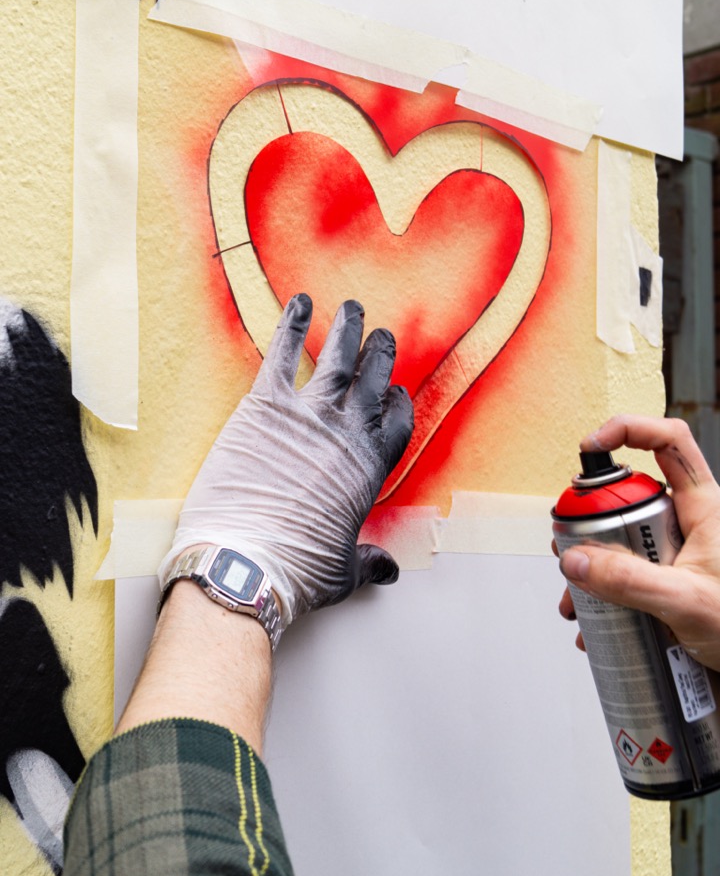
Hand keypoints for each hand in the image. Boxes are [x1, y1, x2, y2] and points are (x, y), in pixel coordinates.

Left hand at [159, 294, 413, 631]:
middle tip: (381, 335)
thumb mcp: (343, 571)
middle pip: (374, 381)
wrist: (245, 564)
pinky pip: (282, 354)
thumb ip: (368, 561)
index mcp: (368, 470)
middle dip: (380, 354)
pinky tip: (298, 303)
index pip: (398, 422)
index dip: (399, 403)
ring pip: (337, 359)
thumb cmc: (295, 572)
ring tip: (351, 308)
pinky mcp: (264, 406)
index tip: (396, 390)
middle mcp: (347, 434)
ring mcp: (308, 415)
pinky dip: (291, 324)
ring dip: (347, 328)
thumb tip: (388, 571)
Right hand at [557, 416, 719, 670]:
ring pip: (627, 539)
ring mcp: (681, 550)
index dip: (629, 428)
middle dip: (594, 521)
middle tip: (572, 548)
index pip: (668, 440)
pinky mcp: (674, 579)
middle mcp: (691, 521)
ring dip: (597, 566)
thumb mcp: (687, 602)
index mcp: (705, 506)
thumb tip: (578, 561)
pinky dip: (609, 594)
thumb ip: (629, 581)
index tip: (593, 447)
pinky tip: (599, 623)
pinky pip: (633, 573)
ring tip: (579, 597)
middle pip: (632, 496)